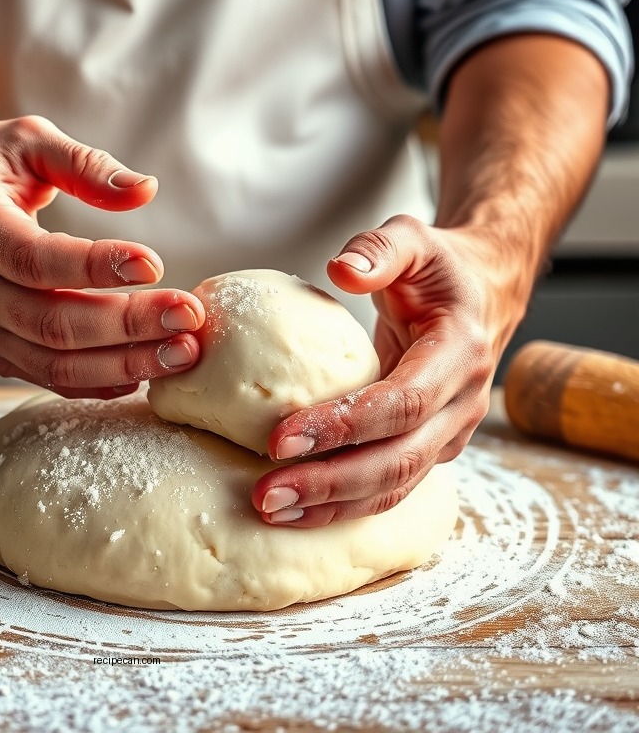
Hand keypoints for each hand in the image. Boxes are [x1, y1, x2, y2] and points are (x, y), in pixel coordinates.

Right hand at [0, 115, 204, 396]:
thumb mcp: (27, 141)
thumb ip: (85, 164)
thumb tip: (145, 191)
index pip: (38, 259)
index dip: (97, 267)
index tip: (155, 263)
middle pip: (54, 322)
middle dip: (128, 325)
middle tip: (188, 316)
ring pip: (55, 362)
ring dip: (123, 363)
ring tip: (181, 352)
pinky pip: (48, 376)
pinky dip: (97, 382)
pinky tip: (143, 372)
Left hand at [252, 214, 529, 526]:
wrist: (484, 294)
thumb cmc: (440, 267)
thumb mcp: (413, 239)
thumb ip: (379, 250)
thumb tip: (341, 269)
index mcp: (459, 354)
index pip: (401, 403)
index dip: (344, 425)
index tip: (281, 436)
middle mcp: (461, 405)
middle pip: (397, 461)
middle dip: (330, 483)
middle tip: (266, 494)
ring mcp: (448, 433)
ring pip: (394, 486)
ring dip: (332, 506)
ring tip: (270, 510)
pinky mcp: (430, 448)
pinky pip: (388, 486)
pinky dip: (343, 503)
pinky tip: (295, 510)